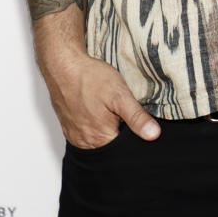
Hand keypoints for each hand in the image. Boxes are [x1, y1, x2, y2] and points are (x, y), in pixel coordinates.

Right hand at [42, 50, 160, 148]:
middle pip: (112, 148)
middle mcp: (86, 142)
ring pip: (99, 142)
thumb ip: (136, 117)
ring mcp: (76, 136)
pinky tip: (99, 114)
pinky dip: (95, 128)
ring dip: (108, 132)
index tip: (138, 124)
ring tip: (110, 113)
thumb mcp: (120, 94)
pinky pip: (87, 136)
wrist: (63, 66)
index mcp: (101, 138)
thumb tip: (153, 135)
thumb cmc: (90, 78)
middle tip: (122, 114)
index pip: (125, 150)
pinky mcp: (69, 129)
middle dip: (121, 135)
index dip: (135, 138)